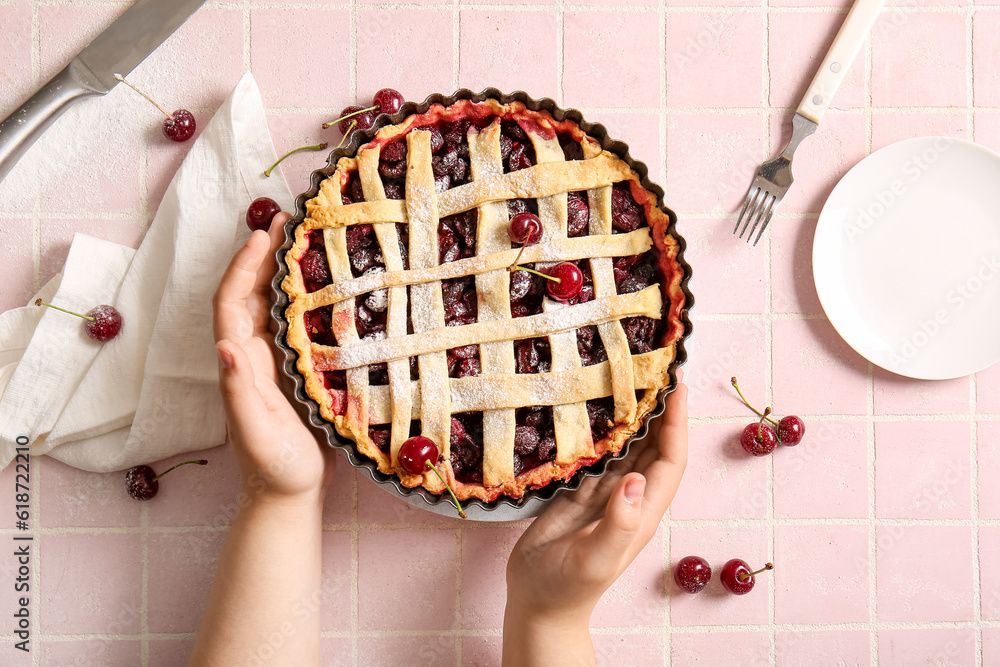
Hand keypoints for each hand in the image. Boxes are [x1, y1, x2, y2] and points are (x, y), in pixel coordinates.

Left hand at [212, 214, 335, 504]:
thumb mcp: (255, 433)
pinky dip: (306, 297)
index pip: (232, 304)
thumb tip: (224, 344)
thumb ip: (238, 392)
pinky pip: (296, 323)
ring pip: (273, 304)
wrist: (287, 495)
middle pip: (251, 293)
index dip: (243, 267)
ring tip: (309, 239)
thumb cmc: (274, 468)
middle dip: (264, 254)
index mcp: (239, 363)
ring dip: (284, 270)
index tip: (263, 234)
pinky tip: (330, 284)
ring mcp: (274, 361)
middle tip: (290, 220)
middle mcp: (251, 355)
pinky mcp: (296, 370)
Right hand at [503, 376, 687, 665]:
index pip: (670, 459)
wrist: (539, 602)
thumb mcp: (597, 559)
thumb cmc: (569, 587)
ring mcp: (606, 492)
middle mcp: (631, 496)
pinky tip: (595, 405)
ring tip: (631, 376)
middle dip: (661, 409)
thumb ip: (619, 523)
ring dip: (634, 414)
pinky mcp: (581, 490)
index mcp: (644, 511)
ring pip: (628, 445)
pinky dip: (602, 428)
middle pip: (655, 445)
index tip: (678, 386)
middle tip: (658, 367)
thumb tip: (637, 479)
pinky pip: (598, 452)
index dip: (678, 423)